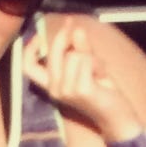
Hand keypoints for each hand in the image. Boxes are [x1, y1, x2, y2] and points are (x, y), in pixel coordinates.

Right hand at [23, 17, 142, 142]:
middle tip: (79, 31)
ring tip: (98, 71)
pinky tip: (102, 76)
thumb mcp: (89, 65)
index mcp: (51, 85)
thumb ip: (81, 48)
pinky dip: (97, 63)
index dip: (29, 50)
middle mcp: (54, 89)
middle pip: (54, 53)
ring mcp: (66, 90)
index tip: (39, 36)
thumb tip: (75, 29)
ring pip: (73, 55)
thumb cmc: (102, 92)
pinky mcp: (80, 89)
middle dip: (66, 37)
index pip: (28, 67)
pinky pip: (86, 60)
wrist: (116, 116)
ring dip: (90, 57)